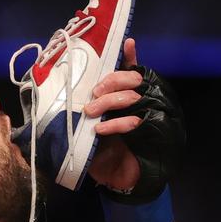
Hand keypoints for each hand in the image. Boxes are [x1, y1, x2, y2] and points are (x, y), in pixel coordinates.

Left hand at [85, 38, 142, 189]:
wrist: (117, 178)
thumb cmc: (102, 150)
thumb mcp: (90, 124)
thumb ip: (89, 106)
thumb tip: (70, 89)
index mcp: (128, 97)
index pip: (133, 71)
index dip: (130, 56)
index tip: (126, 43)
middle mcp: (142, 103)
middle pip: (134, 79)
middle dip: (112, 82)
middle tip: (94, 94)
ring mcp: (149, 118)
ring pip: (133, 97)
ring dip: (109, 102)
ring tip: (91, 111)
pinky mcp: (150, 135)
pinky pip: (135, 121)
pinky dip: (115, 123)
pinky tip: (100, 129)